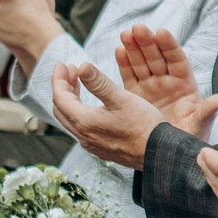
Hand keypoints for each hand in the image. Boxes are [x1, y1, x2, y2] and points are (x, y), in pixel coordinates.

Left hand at [46, 60, 172, 169]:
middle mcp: (83, 136)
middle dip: (62, 88)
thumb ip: (98, 82)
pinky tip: (91, 106)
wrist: (159, 153)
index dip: (58, 78)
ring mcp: (91, 144)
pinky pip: (80, 129)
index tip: (62, 63)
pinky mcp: (101, 149)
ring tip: (78, 84)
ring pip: (70, 119)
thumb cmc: (143, 126)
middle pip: (61, 109)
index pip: (60, 97)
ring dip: (71, 100)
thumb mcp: (121, 98)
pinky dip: (79, 112)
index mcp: (84, 122)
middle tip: (71, 71)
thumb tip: (82, 66)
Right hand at [114, 26, 217, 135]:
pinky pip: (129, 76)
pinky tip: (119, 49)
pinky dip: (123, 63)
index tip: (161, 32)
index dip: (169, 46)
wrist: (171, 153)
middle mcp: (166, 81)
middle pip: (157, 57)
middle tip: (138, 28)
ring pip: (141, 62)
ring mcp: (150, 86)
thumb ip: (207, 111)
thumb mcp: (200, 124)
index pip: (177, 60)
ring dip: (133, 47)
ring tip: (125, 34)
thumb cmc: (190, 137)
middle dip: (148, 42)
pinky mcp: (136, 95)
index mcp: (184, 84)